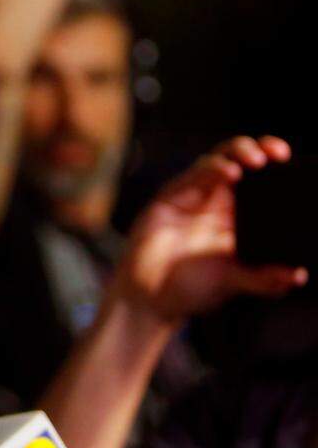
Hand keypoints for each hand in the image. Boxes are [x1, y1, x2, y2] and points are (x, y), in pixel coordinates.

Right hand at [115, 136, 307, 325]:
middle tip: (279, 154)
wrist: (149, 298)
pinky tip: (229, 172)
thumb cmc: (189, 288)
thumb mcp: (234, 283)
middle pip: (240, 160)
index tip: (292, 164)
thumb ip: (264, 279)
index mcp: (236, 217)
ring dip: (238, 152)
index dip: (277, 168)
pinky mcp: (169, 197)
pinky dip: (212, 169)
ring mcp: (192, 197)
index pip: (260, 181)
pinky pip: (192, 176)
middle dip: (260, 148)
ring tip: (256, 160)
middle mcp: (216, 201)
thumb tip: (298, 275)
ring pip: (217, 160)